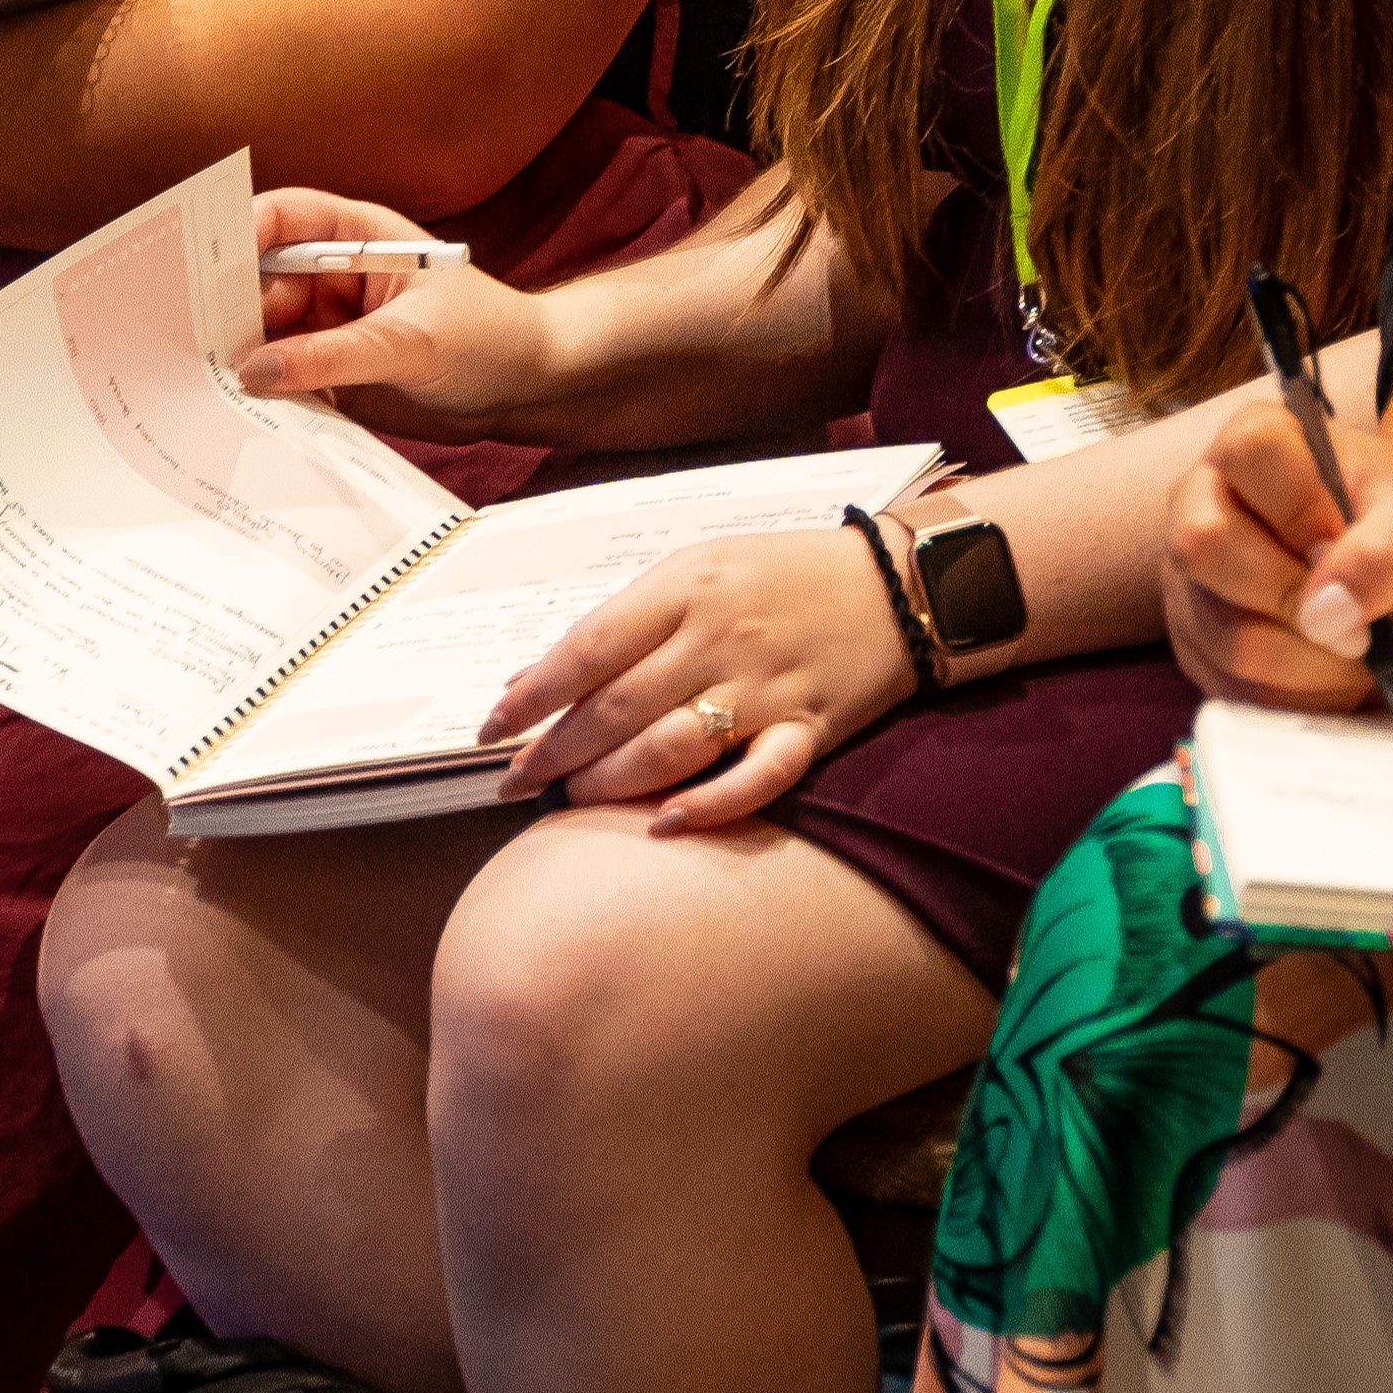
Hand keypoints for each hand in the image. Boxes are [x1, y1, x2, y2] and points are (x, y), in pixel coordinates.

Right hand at [232, 184, 558, 438]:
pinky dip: (263, 397)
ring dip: (239, 361)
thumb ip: (336, 355)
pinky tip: (240, 418)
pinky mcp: (331, 372)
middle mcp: (332, 277)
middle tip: (192, 352)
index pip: (283, 218)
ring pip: (263, 337)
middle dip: (227, 314)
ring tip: (206, 391)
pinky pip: (283, 380)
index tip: (202, 272)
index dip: (239, 234)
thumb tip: (254, 371)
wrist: (528, 389)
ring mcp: (329, 326)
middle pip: (257, 284)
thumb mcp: (413, 342)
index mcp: (355, 237)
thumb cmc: (489, 338)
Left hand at [483, 521, 916, 832]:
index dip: (531, 697)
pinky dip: (712, 805)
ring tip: (571, 802)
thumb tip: (540, 679)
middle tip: (516, 783)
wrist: (902, 583)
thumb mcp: (698, 568)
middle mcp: (720, 637)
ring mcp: (767, 686)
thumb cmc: (783, 574)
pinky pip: (758, 777)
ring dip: (611, 783)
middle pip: (618, 708)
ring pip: (672, 747)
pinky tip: (666, 824)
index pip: (588, 649)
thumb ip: (626, 620)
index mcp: (686, 587)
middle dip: (555, 754)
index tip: (490, 731)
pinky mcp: (811, 727)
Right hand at [1164, 403, 1392, 706]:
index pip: (1248, 452)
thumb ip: (1385, 555)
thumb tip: (1321, 613)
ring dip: (1316, 662)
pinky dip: (1304, 697)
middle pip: (1203, 545)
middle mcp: (1204, 502)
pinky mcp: (1201, 649)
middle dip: (1295, 600)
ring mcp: (1193, 582)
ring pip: (1225, 634)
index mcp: (1258, 442)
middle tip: (1365, 623)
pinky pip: (1234, 690)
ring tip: (1372, 651)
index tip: (1347, 542)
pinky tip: (1342, 675)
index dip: (1299, 507)